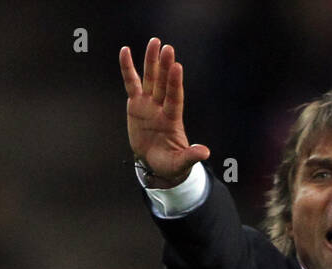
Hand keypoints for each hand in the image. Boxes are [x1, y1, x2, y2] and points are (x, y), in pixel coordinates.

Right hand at [119, 37, 209, 186]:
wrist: (155, 162)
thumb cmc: (170, 164)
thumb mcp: (180, 163)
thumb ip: (190, 156)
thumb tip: (205, 153)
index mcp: (172, 119)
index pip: (174, 98)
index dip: (174, 83)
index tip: (176, 67)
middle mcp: (161, 107)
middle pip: (163, 84)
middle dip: (164, 66)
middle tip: (167, 48)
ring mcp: (148, 104)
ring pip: (150, 79)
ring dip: (151, 61)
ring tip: (154, 42)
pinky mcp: (135, 105)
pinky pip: (131, 83)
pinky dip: (127, 68)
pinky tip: (125, 51)